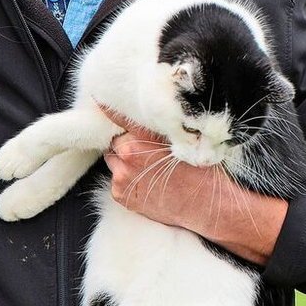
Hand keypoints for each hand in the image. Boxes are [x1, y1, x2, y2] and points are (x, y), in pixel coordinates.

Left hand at [99, 105, 287, 265]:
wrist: (205, 206)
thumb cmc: (200, 170)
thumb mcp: (183, 140)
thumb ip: (158, 129)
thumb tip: (144, 117)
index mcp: (141, 139)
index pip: (118, 118)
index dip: (110, 109)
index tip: (99, 99)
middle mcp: (127, 156)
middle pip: (115, 139)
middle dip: (126, 139)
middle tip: (144, 146)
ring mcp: (121, 177)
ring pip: (113, 158)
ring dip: (124, 158)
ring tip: (146, 165)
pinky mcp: (121, 194)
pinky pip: (116, 178)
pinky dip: (126, 176)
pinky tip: (146, 180)